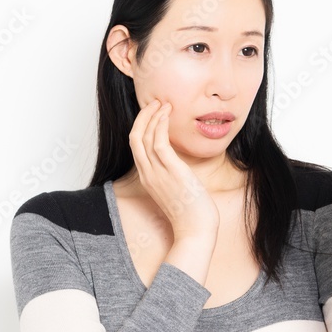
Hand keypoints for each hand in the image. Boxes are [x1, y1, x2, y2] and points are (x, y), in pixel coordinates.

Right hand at [127, 99, 219, 239]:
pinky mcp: (172, 171)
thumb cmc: (191, 211)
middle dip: (143, 116)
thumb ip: (171, 174)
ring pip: (144, 136)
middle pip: (134, 137)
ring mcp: (158, 173)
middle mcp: (148, 174)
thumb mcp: (176, 189)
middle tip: (155, 102)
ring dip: (153, 116)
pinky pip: (159, 142)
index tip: (151, 113)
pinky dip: (161, 125)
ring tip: (164, 104)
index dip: (141, 126)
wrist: (196, 229)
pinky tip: (168, 115)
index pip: (136, 146)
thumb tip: (178, 161)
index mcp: (147, 178)